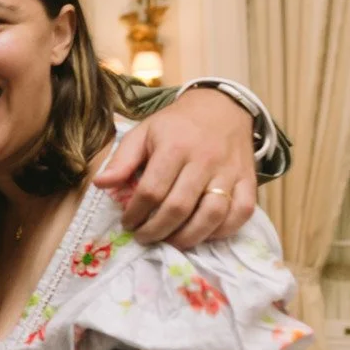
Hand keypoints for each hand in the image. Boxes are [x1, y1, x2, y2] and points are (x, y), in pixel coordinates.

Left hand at [93, 88, 255, 247]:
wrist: (221, 108)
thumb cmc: (176, 126)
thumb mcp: (143, 133)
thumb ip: (122, 160)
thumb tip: (100, 184)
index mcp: (175, 146)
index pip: (152, 190)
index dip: (136, 213)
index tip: (127, 223)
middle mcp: (204, 160)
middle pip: (179, 207)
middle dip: (157, 230)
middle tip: (144, 237)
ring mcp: (230, 171)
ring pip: (212, 214)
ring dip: (188, 236)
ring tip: (170, 241)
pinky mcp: (249, 180)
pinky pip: (241, 213)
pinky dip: (222, 231)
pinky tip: (203, 234)